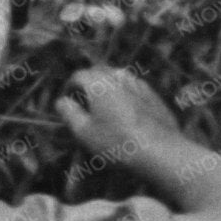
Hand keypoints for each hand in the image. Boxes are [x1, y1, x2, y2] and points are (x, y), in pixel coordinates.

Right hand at [55, 64, 184, 166]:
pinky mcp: (153, 94)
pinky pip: (133, 86)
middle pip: (98, 71)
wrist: (159, 148)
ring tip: (103, 102)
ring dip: (107, 84)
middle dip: (88, 82)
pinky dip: (124, 91)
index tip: (67, 101)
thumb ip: (69, 113)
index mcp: (98, 82)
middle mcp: (118, 76)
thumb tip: (61, 101)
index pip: (78, 75)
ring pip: (117, 76)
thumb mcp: (84, 132)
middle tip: (83, 100)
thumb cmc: (116, 141)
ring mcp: (138, 83)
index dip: (69, 86)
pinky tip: (125, 108)